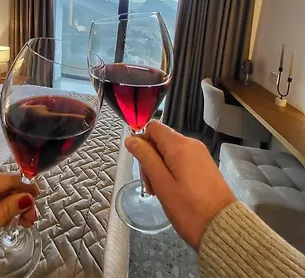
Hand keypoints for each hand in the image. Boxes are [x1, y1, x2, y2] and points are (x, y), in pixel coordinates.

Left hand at [0, 173, 38, 277]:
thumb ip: (6, 211)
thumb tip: (28, 196)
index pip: (7, 179)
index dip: (26, 187)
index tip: (40, 201)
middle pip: (5, 186)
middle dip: (21, 199)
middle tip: (32, 220)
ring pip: (0, 195)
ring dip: (15, 206)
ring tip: (25, 224)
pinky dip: (4, 211)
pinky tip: (11, 222)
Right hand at [125, 121, 235, 249]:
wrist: (222, 229)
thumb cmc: (189, 208)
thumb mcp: (161, 183)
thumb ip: (145, 157)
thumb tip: (131, 139)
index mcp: (180, 145)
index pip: (153, 127)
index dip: (142, 140)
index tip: (140, 162)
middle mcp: (192, 144)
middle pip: (161, 140)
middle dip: (150, 158)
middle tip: (150, 184)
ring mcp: (200, 154)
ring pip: (170, 151)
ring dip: (160, 167)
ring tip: (160, 191)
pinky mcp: (204, 165)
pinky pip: (181, 159)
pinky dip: (172, 171)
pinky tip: (171, 190)